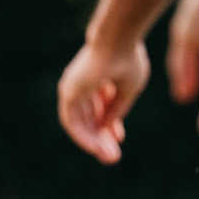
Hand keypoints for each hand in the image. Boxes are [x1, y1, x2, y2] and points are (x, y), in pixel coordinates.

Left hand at [57, 35, 151, 163]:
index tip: (119, 138)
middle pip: (88, 117)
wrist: (118, 40)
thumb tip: (108, 127)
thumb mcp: (129, 88)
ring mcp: (73, 88)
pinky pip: (71, 122)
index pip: (99, 106)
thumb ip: (118, 107)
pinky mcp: (68, 93)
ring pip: (79, 123)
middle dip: (101, 137)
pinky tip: (95, 148)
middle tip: (113, 157)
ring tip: (108, 157)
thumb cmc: (128, 58)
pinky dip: (82, 136)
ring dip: (92, 142)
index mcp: (97, 78)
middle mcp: (81, 84)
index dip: (109, 123)